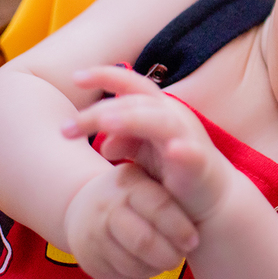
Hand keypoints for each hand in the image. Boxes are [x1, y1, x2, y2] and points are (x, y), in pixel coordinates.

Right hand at [62, 161, 198, 278]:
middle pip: (143, 241)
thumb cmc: (136, 193)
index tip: (193, 241)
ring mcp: (91, 235)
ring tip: (166, 261)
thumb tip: (197, 166)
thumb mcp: (150, 179)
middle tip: (181, 257)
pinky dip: (141, 278)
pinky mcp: (87, 260)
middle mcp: (105, 208)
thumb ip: (173, 181)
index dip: (179, 228)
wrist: (85, 205)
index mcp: (128, 183)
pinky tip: (147, 268)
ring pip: (133, 266)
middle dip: (169, 255)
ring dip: (156, 268)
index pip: (158, 207)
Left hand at [66, 65, 233, 222]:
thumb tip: (102, 142)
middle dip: (99, 114)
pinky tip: (172, 149)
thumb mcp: (145, 155)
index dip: (105, 75)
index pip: (131, 84)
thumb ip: (125, 141)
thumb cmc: (175, 174)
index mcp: (159, 110)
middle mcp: (173, 117)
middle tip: (66, 128)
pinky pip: (191, 152)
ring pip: (159, 120)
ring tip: (106, 123)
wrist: (211, 202)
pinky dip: (182, 149)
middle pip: (135, 103)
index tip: (75, 77)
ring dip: (132, 119)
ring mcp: (188, 138)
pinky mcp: (199, 163)